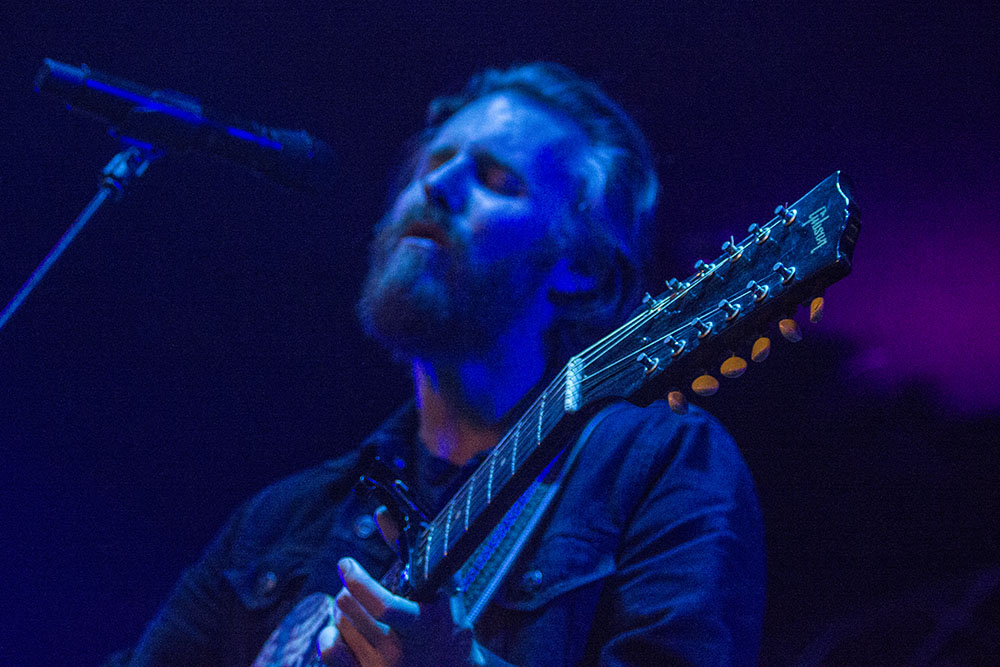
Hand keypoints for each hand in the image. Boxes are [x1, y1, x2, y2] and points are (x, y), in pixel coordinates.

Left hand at [318, 557, 483, 666]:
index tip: (347, 563)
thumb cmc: (447, 625)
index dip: (357, 580)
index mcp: (422, 626)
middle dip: (349, 589)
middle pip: (348, 607)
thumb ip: (412, 548)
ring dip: (346, 610)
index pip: (381, 605)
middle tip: (356, 584)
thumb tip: (381, 512)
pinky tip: (344, 630)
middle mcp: (398, 651)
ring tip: (363, 610)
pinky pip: (329, 650)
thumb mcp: (443, 588)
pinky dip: (330, 634)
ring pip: (338, 623)